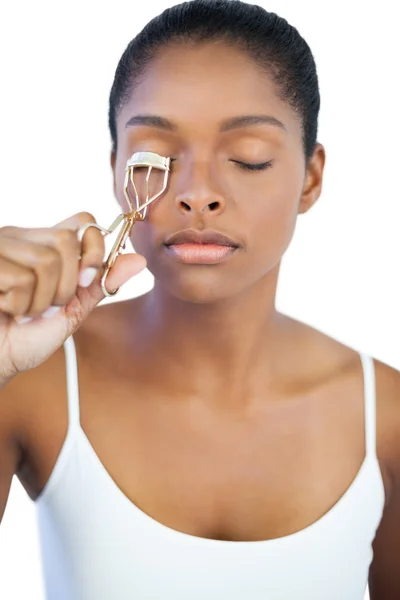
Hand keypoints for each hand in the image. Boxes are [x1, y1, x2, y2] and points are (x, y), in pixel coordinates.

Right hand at [0, 212, 145, 378]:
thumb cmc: (27, 337)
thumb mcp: (73, 310)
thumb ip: (100, 284)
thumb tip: (139, 260)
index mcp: (45, 245)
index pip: (84, 221)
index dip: (94, 249)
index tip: (87, 281)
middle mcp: (22, 238)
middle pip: (67, 242)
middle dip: (65, 285)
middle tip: (45, 307)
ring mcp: (1, 246)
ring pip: (45, 261)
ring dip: (40, 301)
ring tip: (21, 311)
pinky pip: (20, 279)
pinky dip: (18, 305)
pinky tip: (3, 308)